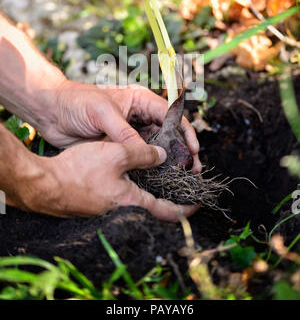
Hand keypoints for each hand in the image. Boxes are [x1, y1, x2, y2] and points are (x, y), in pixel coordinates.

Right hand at [10, 140, 198, 220]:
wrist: (45, 185)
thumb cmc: (79, 171)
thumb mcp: (115, 154)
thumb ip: (141, 154)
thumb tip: (162, 155)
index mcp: (132, 202)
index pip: (169, 212)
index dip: (187, 208)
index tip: (199, 201)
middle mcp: (124, 210)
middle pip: (156, 207)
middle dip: (172, 196)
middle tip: (183, 183)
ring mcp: (111, 209)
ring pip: (140, 200)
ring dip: (154, 188)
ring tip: (163, 173)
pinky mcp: (100, 202)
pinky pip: (126, 195)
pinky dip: (137, 185)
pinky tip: (135, 170)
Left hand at [42, 81, 201, 173]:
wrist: (51, 112)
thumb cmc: (77, 103)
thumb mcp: (103, 113)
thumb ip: (126, 133)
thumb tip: (148, 153)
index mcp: (140, 101)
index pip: (171, 115)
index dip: (185, 133)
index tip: (194, 151)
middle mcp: (139, 117)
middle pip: (168, 134)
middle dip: (182, 151)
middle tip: (193, 170)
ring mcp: (130, 133)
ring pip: (156, 149)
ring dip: (169, 163)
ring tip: (180, 179)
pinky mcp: (119, 148)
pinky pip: (140, 159)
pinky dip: (150, 169)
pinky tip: (158, 180)